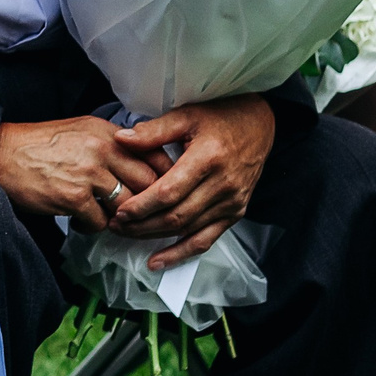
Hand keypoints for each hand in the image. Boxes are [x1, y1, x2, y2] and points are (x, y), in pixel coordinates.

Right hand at [0, 117, 162, 227]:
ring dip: (119, 218)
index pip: (154, 155)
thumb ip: (110, 143)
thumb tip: (139, 162)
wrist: (0, 154)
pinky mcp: (74, 197)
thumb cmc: (38, 145)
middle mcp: (102, 149)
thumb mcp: (80, 131)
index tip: (163, 191)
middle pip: (149, 182)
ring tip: (106, 219)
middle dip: (147, 203)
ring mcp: (89, 173)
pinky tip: (80, 222)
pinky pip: (100, 222)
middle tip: (138, 214)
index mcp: (106, 132)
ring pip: (127, 206)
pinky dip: (92, 227)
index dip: (164, 177)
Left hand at [108, 95, 277, 269]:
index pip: (169, 192)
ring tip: (127, 234)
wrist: (260, 124)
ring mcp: (232, 202)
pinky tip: (159, 260)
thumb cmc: (221, 116)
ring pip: (187, 229)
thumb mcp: (186, 115)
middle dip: (142, 224)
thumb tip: (121, 139)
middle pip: (176, 215)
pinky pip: (207, 239)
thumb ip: (154, 130)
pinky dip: (182, 252)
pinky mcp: (235, 212)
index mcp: (208, 158)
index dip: (143, 205)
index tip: (119, 211)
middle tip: (115, 225)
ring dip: (155, 236)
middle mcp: (223, 184)